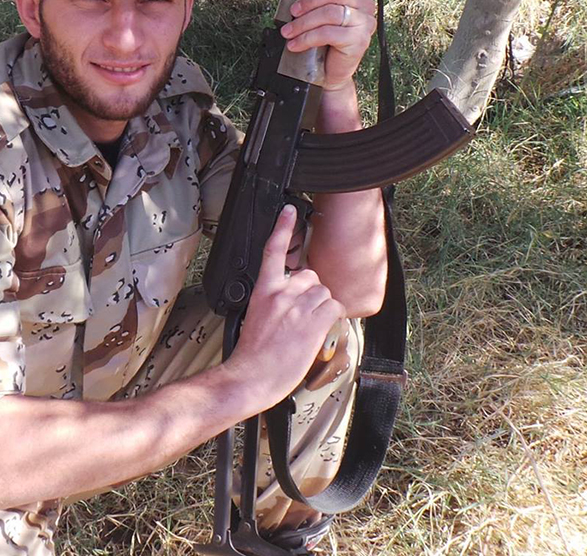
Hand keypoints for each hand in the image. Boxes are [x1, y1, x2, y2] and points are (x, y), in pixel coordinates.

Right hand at [224, 205, 345, 410]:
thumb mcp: (255, 316)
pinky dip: (333, 319)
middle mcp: (281, 293)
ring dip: (322, 309)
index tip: (289, 211)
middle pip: (311, 276)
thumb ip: (274, 300)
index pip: (273, 250)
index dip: (283, 227)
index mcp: (263, 290)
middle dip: (312, 293)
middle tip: (302, 315)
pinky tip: (320, 330)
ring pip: (325, 293)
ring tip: (308, 328)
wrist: (252, 375)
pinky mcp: (313, 321)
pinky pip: (335, 308)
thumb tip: (292, 299)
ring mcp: (297, 306)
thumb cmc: (252, 353)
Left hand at [280, 0, 376, 90]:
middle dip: (310, 0)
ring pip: (330, 12)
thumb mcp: (320, 13)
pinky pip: (328, 33)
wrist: (330, 71)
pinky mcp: (359, 41)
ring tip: (289, 31)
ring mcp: (364, 23)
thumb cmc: (324, 40)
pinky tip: (295, 44)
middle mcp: (365, 5)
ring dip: (303, 22)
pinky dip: (307, 38)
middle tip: (294, 11)